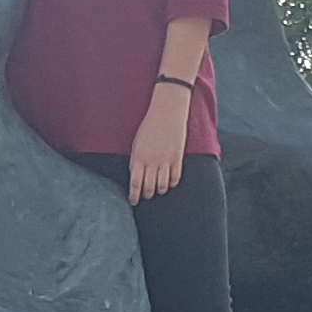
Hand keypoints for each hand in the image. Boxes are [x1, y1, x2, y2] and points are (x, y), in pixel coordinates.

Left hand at [129, 85, 192, 203]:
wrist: (167, 111)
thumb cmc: (149, 125)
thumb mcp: (137, 143)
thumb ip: (136, 160)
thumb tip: (136, 176)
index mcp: (139, 157)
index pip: (135, 183)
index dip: (134, 195)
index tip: (133, 200)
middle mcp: (152, 161)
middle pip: (149, 187)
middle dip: (146, 194)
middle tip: (145, 196)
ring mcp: (166, 160)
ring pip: (162, 185)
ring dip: (159, 190)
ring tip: (157, 190)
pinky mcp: (178, 157)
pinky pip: (175, 177)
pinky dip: (171, 183)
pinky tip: (168, 182)